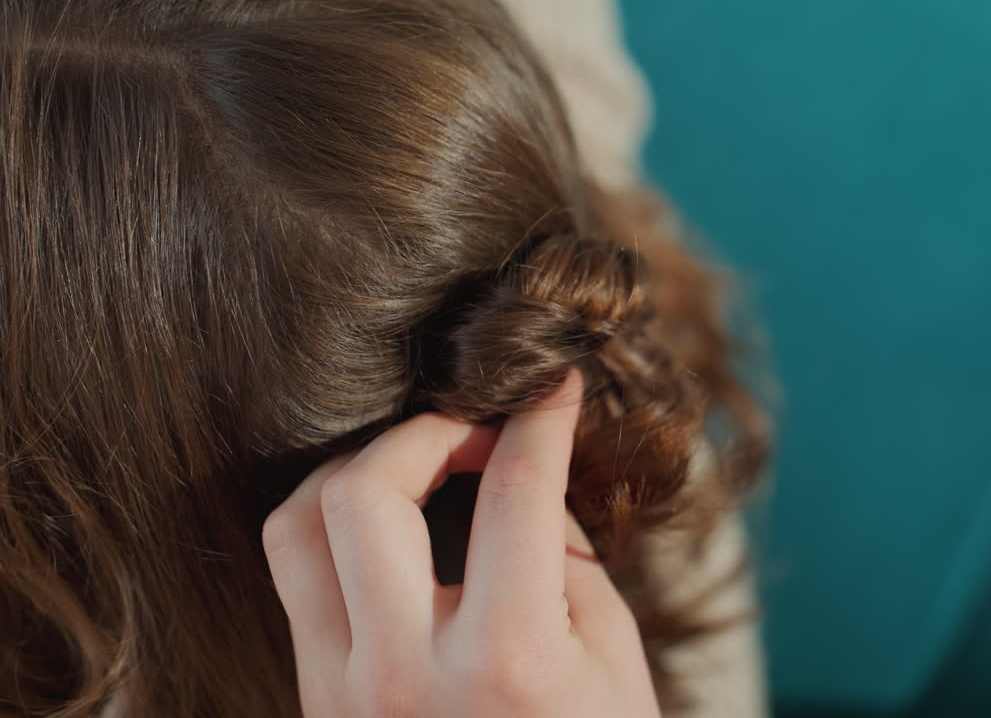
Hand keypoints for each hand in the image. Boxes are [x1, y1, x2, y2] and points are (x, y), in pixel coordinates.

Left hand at [263, 371, 660, 716]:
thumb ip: (568, 560)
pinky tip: (391, 529)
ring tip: (418, 467)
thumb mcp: (614, 662)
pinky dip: (336, 530)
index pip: (516, 491)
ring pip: (296, 530)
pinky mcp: (317, 703)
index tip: (550, 385)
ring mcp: (345, 694)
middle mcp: (405, 674)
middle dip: (425, 431)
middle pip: (363, 491)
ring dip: (356, 472)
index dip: (540, 418)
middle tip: (476, 429)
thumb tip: (527, 481)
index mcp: (506, 661)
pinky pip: (298, 583)